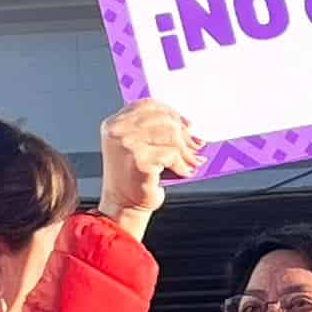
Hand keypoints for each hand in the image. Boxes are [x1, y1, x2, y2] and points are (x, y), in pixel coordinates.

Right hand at [96, 100, 202, 240]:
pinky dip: (182, 164)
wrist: (122, 206)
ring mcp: (126, 144)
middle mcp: (118, 131)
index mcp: (116, 123)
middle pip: (163, 119)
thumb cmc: (132, 179)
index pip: (149, 105)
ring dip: (186, 150)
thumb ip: (158, 133)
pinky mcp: (138, 160)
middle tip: (196, 146)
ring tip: (192, 161)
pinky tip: (184, 172)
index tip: (188, 125)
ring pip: (170, 135)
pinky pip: (171, 155)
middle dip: (184, 134)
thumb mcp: (141, 147)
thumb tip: (190, 129)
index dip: (172, 113)